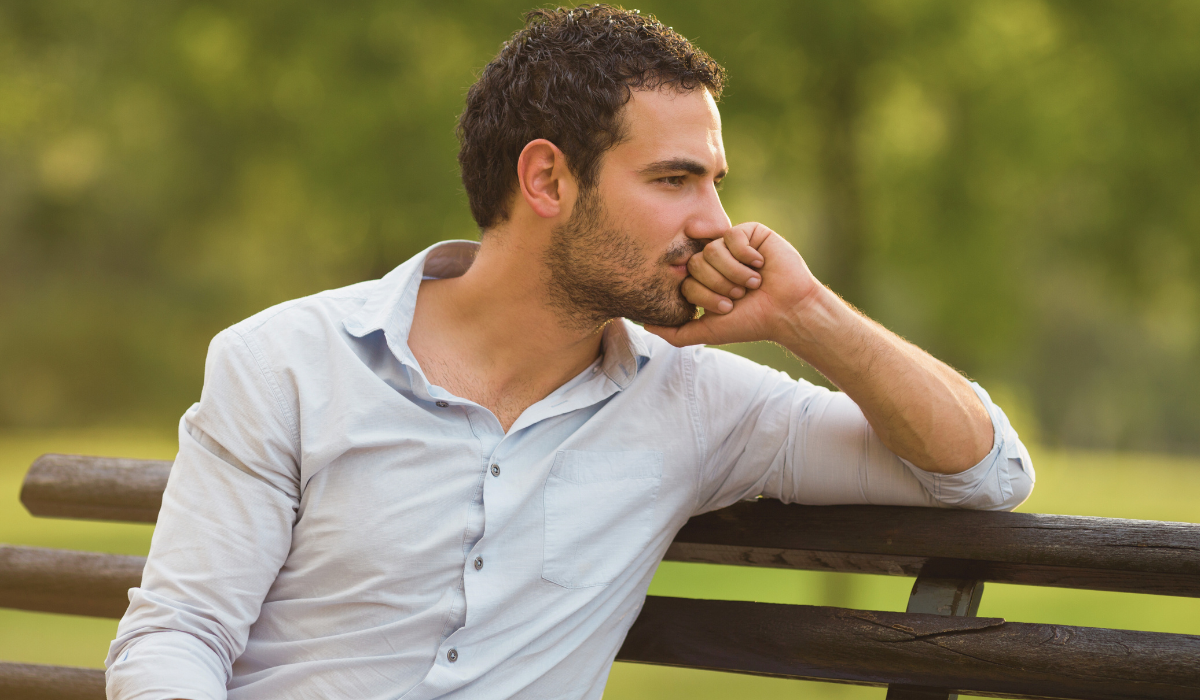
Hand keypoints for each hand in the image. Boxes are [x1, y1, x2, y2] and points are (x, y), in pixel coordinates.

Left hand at [645, 222, 824, 346]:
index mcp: (704, 280)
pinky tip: (760, 265)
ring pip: (712, 250)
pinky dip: (746, 256)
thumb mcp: (708, 331)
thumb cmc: (751, 322)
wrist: (787, 311)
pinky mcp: (750, 233)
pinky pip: (732, 236)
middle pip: (696, 264)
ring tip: (753, 283)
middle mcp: (715, 261)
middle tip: (741, 295)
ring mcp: (731, 245)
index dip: (705, 296)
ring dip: (735, 273)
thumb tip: (645, 325)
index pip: (686, 280)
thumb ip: (676, 332)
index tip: (727, 307)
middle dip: (719, 285)